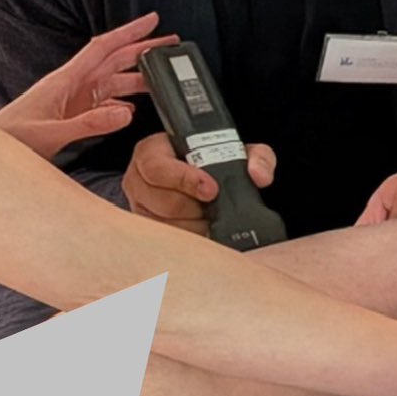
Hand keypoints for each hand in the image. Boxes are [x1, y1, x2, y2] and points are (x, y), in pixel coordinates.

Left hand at [0, 14, 175, 159]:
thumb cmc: (11, 138)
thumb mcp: (51, 134)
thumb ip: (88, 125)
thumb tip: (125, 113)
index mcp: (65, 80)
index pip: (103, 48)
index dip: (128, 32)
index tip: (151, 20)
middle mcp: (72, 85)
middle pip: (113, 60)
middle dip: (142, 50)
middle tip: (170, 44)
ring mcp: (72, 100)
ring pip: (111, 82)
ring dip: (135, 79)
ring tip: (160, 80)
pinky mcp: (71, 116)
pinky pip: (103, 105)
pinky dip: (120, 105)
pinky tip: (131, 110)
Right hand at [122, 130, 276, 236]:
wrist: (197, 180)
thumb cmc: (209, 166)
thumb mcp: (235, 152)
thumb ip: (257, 156)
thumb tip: (259, 175)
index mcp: (151, 153)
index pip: (157, 168)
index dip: (185, 180)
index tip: (211, 189)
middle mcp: (137, 181)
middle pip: (164, 203)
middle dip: (195, 208)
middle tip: (213, 208)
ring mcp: (139, 210)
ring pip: (165, 227)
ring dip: (193, 226)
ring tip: (208, 219)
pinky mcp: (145, 234)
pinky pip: (164, 244)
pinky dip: (187, 241)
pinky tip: (202, 232)